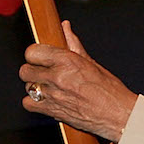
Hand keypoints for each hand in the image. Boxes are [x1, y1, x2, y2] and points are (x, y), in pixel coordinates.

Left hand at [19, 21, 135, 140]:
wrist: (118, 115)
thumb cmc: (109, 90)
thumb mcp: (91, 62)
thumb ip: (73, 45)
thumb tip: (65, 28)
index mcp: (67, 61)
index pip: (32, 52)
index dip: (35, 55)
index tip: (39, 57)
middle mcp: (57, 77)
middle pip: (25, 70)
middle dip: (33, 70)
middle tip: (43, 73)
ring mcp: (52, 95)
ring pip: (27, 87)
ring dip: (35, 86)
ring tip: (48, 87)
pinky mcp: (51, 111)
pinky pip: (28, 104)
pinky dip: (33, 103)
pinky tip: (45, 100)